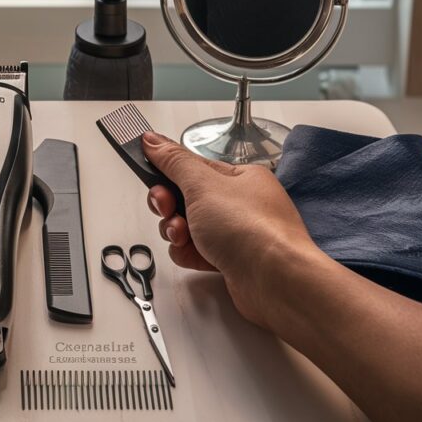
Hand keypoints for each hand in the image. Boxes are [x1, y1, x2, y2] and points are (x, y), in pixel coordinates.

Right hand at [141, 131, 323, 327]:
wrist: (275, 280)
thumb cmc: (253, 229)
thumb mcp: (203, 185)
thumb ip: (174, 162)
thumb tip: (154, 141)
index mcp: (240, 177)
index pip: (193, 166)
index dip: (167, 170)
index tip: (146, 168)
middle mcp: (239, 203)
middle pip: (185, 198)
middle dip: (169, 205)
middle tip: (167, 208)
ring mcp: (234, 233)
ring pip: (186, 226)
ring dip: (177, 230)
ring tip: (185, 236)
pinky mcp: (228, 259)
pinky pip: (194, 250)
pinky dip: (188, 252)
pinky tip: (195, 255)